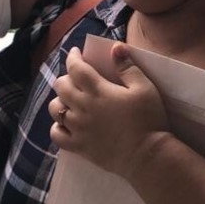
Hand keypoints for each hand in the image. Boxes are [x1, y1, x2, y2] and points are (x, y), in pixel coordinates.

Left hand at [47, 44, 169, 181]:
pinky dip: (57, 127)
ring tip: (70, 100)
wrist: (147, 155)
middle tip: (77, 78)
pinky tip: (66, 124)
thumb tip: (116, 47)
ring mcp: (78, 128)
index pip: (76, 68)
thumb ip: (128, 67)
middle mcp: (83, 107)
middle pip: (61, 86)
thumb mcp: (145, 88)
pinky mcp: (78, 146)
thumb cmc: (149, 120)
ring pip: (55, 109)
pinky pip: (56, 134)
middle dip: (66, 77)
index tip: (75, 53)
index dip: (73, 57)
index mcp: (98, 91)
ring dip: (60, 100)